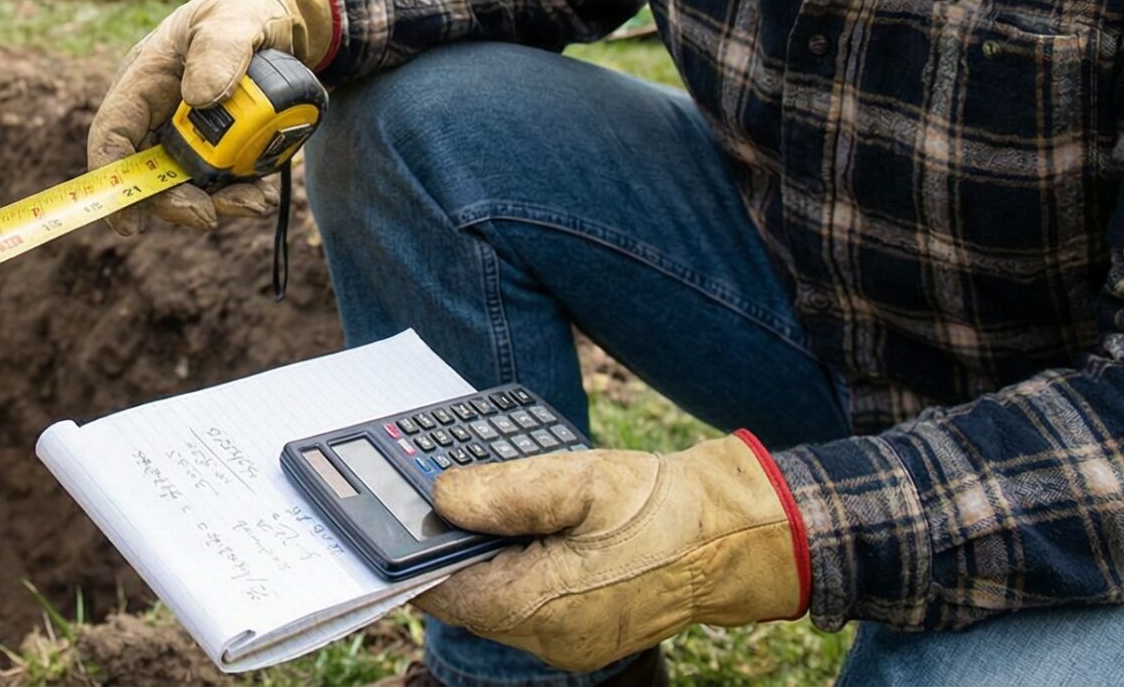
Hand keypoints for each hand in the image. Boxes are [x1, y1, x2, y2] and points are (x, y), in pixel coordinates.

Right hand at [88, 0, 333, 233]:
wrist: (276, 20)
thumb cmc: (241, 10)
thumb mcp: (235, 17)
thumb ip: (220, 48)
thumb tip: (200, 97)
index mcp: (144, 81)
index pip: (113, 132)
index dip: (111, 178)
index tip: (127, 221)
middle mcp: (157, 115)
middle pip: (146, 173)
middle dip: (174, 201)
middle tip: (210, 215)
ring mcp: (185, 135)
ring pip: (184, 186)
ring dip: (216, 202)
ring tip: (255, 201)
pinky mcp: (215, 149)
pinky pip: (218, 184)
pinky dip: (238, 194)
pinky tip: (262, 190)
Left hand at [414, 433, 806, 671]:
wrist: (736, 536)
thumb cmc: (664, 508)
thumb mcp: (576, 480)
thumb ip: (501, 492)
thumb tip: (440, 499)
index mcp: (541, 607)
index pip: (444, 593)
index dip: (413, 555)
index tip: (387, 516)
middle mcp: (550, 639)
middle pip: (469, 597)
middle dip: (452, 548)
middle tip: (443, 493)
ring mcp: (571, 641)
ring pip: (499, 600)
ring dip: (487, 555)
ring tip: (490, 502)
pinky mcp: (587, 631)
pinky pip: (531, 602)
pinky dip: (519, 565)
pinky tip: (531, 525)